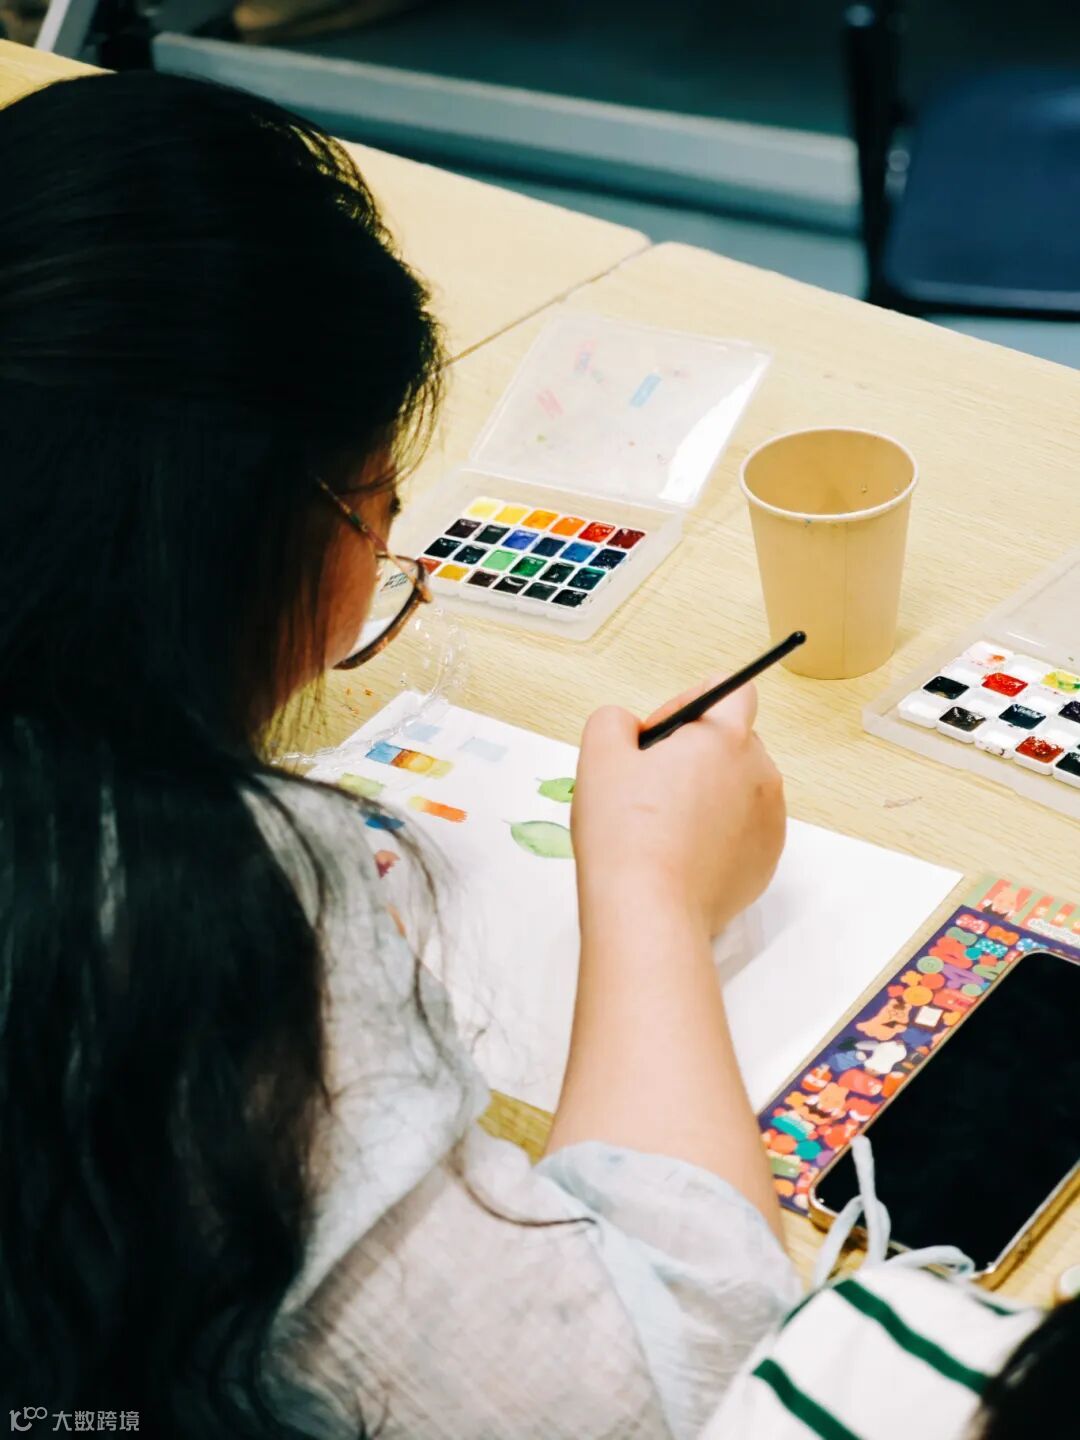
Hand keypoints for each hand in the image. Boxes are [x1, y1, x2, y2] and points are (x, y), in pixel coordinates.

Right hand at [572, 680, 785, 937]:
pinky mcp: (767, 860)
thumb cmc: (625, 834)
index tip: (658, 736)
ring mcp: (770, 821)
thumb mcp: (598, 756)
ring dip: (707, 794)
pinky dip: (717, 833)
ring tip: (664, 825)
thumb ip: (614, 721)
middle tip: (650, 785)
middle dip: (695, 753)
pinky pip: (743, 829)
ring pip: (739, 787)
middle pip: (733, 741)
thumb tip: (631, 729)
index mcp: (726, 738)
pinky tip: (680, 854)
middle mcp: (761, 774)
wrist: (649, 912)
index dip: (690, 702)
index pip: (731, 690)